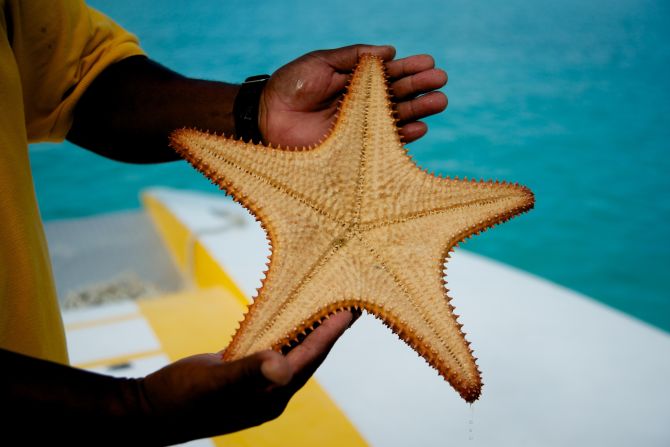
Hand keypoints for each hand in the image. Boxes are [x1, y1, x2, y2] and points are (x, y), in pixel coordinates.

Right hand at [139, 311, 353, 443]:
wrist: (148, 412)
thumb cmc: (179, 399)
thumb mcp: (213, 382)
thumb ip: (248, 372)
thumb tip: (284, 365)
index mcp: (271, 396)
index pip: (309, 359)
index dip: (331, 333)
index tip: (351, 309)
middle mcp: (270, 392)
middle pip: (308, 355)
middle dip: (328, 330)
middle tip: (349, 303)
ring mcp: (256, 384)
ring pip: (291, 351)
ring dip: (308, 329)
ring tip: (326, 306)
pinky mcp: (242, 374)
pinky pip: (270, 349)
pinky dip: (282, 332)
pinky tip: (288, 318)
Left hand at [259, 44, 447, 146]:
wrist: (266, 116)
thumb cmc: (291, 85)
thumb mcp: (321, 62)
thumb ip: (354, 57)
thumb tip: (389, 51)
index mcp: (355, 81)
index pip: (388, 74)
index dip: (409, 68)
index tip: (429, 62)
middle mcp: (362, 104)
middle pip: (397, 95)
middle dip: (420, 88)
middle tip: (441, 81)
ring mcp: (359, 127)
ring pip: (395, 118)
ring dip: (418, 110)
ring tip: (439, 102)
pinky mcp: (354, 149)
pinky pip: (383, 144)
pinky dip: (401, 137)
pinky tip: (420, 128)